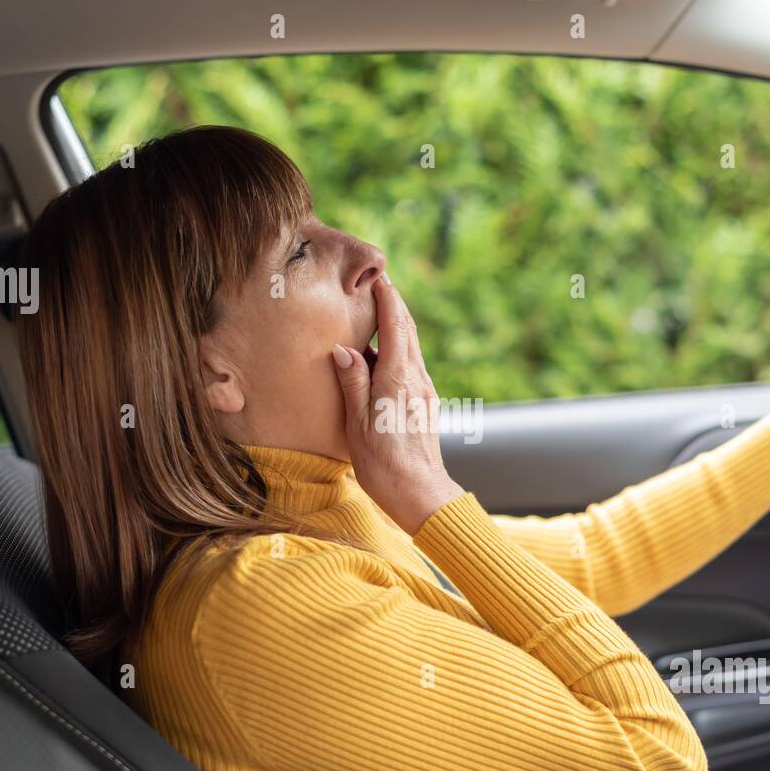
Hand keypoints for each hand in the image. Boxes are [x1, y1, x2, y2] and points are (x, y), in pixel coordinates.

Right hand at [330, 273, 464, 534]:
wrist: (420, 494)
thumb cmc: (383, 465)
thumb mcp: (357, 424)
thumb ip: (352, 382)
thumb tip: (344, 349)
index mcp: (397, 380)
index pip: (395, 327)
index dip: (387, 298)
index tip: (379, 275)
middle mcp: (416, 380)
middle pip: (408, 330)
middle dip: (394, 304)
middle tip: (379, 282)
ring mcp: (424, 391)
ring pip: (411, 347)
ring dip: (397, 325)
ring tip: (379, 310)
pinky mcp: (425, 403)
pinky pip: (411, 366)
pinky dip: (399, 349)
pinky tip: (383, 354)